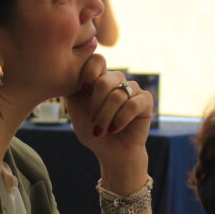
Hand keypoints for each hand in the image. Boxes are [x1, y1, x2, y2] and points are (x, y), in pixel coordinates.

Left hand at [64, 53, 151, 168]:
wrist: (111, 153)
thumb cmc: (93, 132)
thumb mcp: (75, 110)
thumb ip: (71, 90)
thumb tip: (68, 71)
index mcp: (100, 78)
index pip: (97, 60)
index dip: (88, 73)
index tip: (83, 90)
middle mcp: (117, 81)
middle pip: (105, 81)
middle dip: (95, 105)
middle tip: (93, 120)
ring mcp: (132, 89)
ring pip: (118, 96)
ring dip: (106, 117)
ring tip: (101, 130)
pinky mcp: (146, 101)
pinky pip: (133, 105)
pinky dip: (121, 119)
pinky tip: (115, 129)